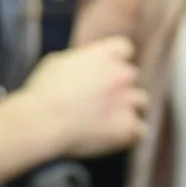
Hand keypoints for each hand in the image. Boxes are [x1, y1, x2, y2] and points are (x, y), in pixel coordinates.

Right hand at [19, 37, 146, 157]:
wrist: (44, 121)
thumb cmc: (44, 93)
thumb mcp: (57, 63)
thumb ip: (78, 62)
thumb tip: (82, 66)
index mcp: (105, 54)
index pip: (124, 48)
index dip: (116, 61)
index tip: (105, 72)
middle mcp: (122, 74)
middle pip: (131, 76)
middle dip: (119, 86)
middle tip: (100, 101)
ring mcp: (129, 100)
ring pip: (141, 102)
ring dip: (128, 109)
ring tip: (107, 122)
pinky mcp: (129, 127)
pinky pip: (140, 131)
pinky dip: (129, 134)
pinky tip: (112, 138)